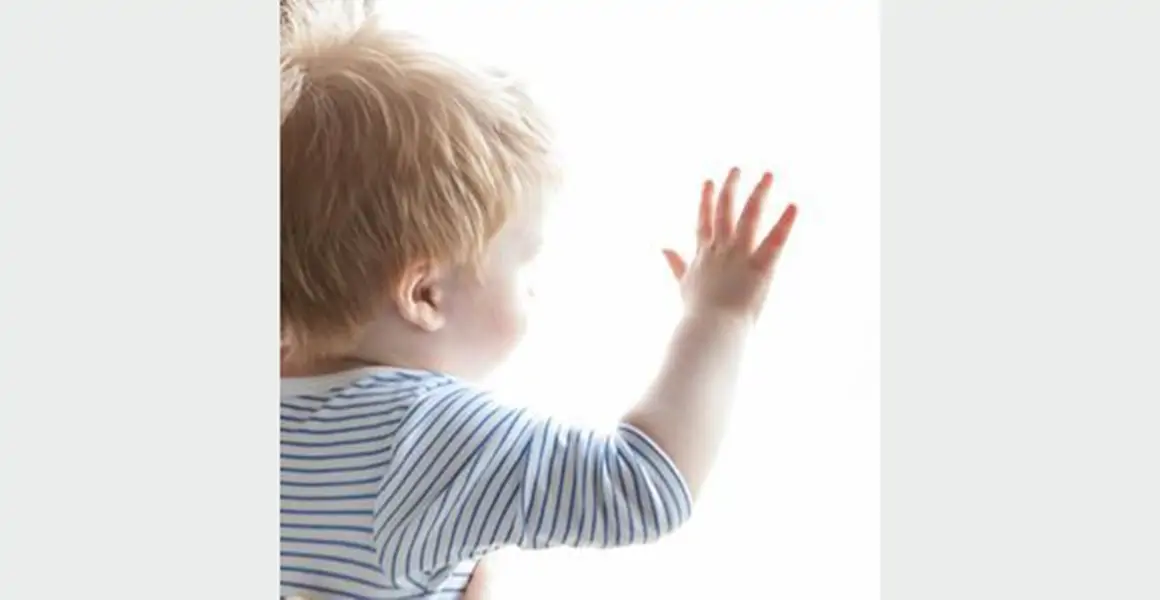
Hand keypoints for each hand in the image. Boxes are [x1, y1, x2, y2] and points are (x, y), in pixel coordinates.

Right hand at [662, 167, 796, 321]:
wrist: (710, 328)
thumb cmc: (697, 312)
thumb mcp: (684, 284)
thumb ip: (676, 263)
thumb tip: (663, 247)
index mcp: (703, 254)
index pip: (704, 220)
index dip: (706, 200)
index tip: (709, 181)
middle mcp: (720, 249)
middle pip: (725, 211)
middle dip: (731, 188)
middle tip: (737, 169)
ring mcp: (739, 255)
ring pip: (749, 216)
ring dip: (759, 194)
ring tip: (768, 175)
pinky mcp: (760, 266)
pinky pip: (774, 240)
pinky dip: (784, 223)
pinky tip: (794, 206)